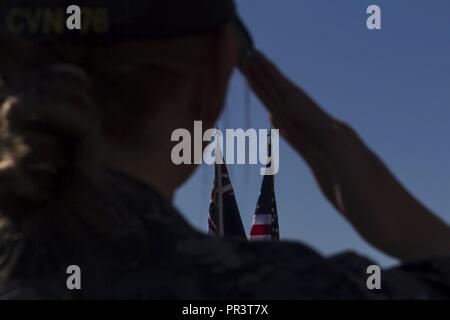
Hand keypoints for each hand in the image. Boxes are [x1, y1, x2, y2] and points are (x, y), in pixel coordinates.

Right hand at [240, 50, 449, 260]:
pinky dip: (283, 125)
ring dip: (271, 97)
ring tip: (255, 81)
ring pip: (291, 116)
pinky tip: (276, 117)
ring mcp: (325, 149)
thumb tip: (301, 118)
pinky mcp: (323, 165)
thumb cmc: (380, 207)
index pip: (294, 98)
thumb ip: (332, 143)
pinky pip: (298, 138)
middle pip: (289, 100)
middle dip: (266, 79)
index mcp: (333, 133)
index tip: (252, 57)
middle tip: (245, 58)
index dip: (272, 78)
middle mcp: (328, 134)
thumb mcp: (355, 174)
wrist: (400, 228)